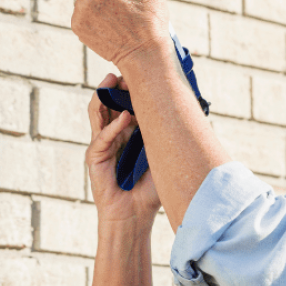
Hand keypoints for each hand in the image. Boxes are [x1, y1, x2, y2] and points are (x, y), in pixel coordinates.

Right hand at [86, 73, 161, 224]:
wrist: (134, 217)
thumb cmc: (150, 192)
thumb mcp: (163, 158)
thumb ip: (167, 139)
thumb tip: (190, 114)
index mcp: (127, 133)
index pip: (126, 103)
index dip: (132, 87)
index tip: (144, 71)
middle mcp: (112, 135)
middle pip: (109, 102)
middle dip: (115, 84)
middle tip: (126, 69)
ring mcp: (101, 145)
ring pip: (97, 113)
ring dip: (105, 95)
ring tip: (114, 80)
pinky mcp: (95, 158)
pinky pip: (102, 138)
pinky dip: (113, 127)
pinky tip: (125, 118)